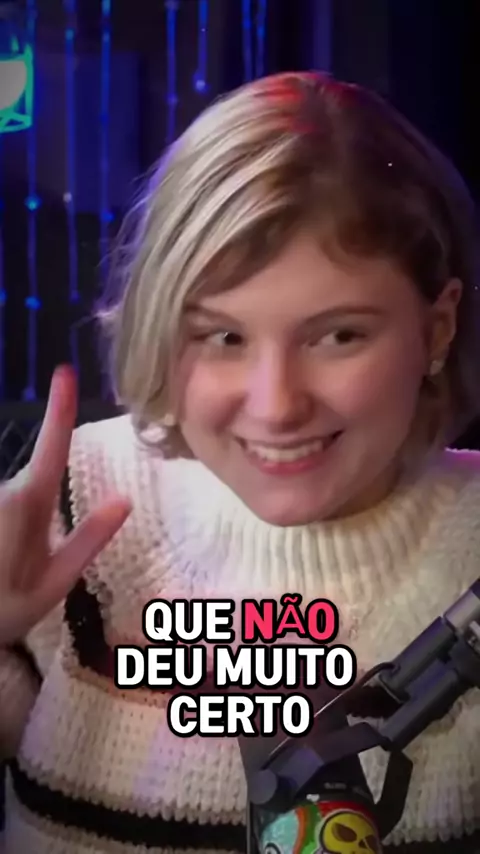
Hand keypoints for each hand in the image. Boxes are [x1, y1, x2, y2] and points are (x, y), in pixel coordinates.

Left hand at [0, 366, 130, 646]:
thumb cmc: (3, 611)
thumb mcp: (55, 584)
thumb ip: (89, 539)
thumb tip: (124, 499)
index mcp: (28, 504)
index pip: (50, 447)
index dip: (59, 408)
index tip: (64, 371)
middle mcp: (4, 492)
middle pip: (35, 486)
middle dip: (38, 521)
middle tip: (20, 580)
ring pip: (16, 502)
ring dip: (15, 536)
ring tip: (1, 583)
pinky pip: (3, 512)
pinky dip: (4, 537)